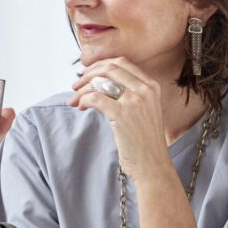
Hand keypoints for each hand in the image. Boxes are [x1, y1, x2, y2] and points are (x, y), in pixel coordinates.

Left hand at [68, 57, 169, 181]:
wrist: (152, 164)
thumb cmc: (145, 141)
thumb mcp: (144, 109)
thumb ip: (130, 93)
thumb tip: (100, 82)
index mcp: (151, 86)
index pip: (122, 63)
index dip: (100, 65)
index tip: (88, 73)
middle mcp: (145, 90)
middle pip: (109, 68)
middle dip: (88, 74)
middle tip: (76, 85)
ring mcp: (134, 102)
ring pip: (100, 82)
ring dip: (82, 89)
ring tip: (75, 99)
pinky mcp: (122, 115)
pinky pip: (95, 98)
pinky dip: (84, 100)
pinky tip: (81, 107)